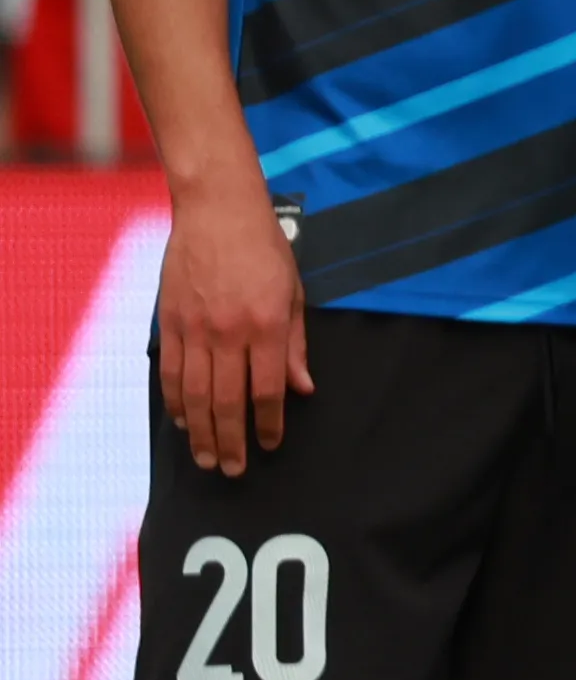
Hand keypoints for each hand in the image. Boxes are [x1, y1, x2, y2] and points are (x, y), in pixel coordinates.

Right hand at [153, 178, 306, 477]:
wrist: (217, 211)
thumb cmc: (265, 249)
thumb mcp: (294, 293)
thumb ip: (297, 345)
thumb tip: (302, 389)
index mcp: (267, 326)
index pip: (268, 390)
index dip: (269, 424)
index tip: (271, 445)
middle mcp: (229, 332)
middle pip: (227, 402)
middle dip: (230, 441)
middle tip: (232, 469)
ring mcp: (194, 328)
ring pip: (195, 394)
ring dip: (200, 432)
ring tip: (205, 458)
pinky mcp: (169, 321)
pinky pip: (170, 372)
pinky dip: (175, 401)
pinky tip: (182, 420)